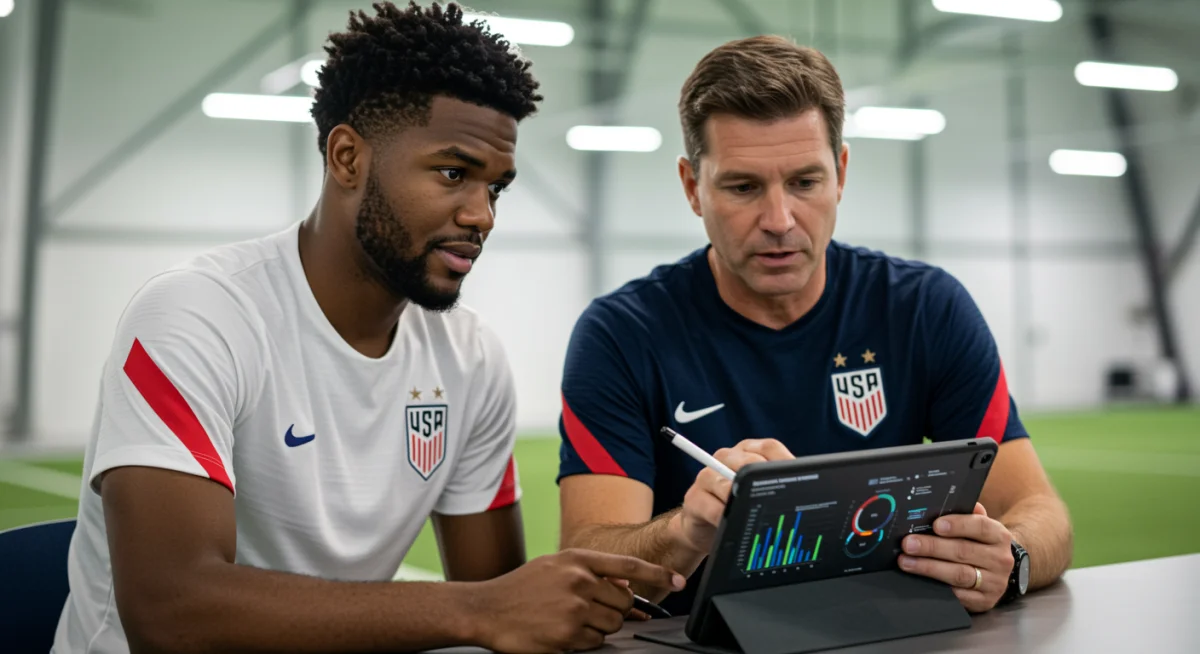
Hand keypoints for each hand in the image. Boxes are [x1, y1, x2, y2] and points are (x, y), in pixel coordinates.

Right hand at [473, 548, 685, 653]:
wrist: (486, 609)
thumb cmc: (520, 588)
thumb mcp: (554, 566)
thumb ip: (588, 571)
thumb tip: (624, 587)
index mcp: (577, 559)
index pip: (628, 566)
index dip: (657, 574)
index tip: (678, 580)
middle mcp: (579, 581)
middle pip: (624, 603)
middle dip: (617, 611)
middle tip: (592, 610)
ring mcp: (574, 609)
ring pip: (613, 625)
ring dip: (600, 627)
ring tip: (573, 620)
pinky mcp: (567, 636)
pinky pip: (595, 643)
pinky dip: (585, 642)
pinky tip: (564, 632)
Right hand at [675, 439, 793, 554]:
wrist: (703, 529)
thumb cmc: (738, 508)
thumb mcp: (759, 494)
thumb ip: (776, 486)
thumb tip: (806, 487)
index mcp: (747, 452)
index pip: (769, 448)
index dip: (785, 462)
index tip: (799, 479)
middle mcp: (726, 458)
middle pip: (748, 462)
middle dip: (763, 483)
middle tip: (777, 501)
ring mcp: (707, 476)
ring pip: (728, 482)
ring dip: (742, 500)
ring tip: (751, 514)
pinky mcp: (694, 498)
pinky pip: (712, 507)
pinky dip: (725, 517)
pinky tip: (733, 525)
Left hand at [897, 503, 1014, 612]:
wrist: (997, 573)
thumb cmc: (979, 545)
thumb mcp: (977, 529)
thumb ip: (964, 515)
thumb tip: (942, 503)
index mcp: (999, 536)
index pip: (980, 526)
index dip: (957, 525)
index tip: (936, 525)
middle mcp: (1000, 559)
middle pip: (963, 551)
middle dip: (932, 547)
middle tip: (908, 544)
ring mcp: (994, 582)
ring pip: (958, 574)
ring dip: (928, 567)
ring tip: (906, 561)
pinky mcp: (985, 601)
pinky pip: (958, 595)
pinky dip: (937, 587)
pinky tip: (920, 580)